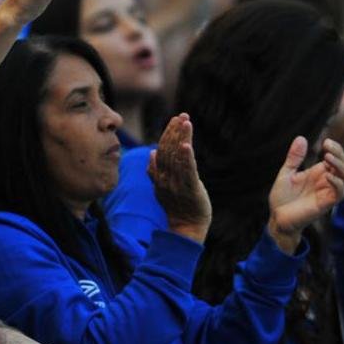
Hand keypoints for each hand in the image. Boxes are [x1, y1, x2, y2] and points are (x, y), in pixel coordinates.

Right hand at [148, 113, 211, 241]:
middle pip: (168, 150)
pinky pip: (188, 171)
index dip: (168, 133)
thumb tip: (152, 153)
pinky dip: (187, 157)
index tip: (176, 119)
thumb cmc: (177, 207)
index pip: (161, 150)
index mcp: (159, 176)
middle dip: (175, 131)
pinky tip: (187, 144)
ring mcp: (177, 183)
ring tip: (186, 122)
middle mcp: (166, 178)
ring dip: (181, 138)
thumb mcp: (162, 187)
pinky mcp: (190, 189)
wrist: (186, 227)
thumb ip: (155, 171)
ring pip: (177, 157)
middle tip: (182, 115)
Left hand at [267, 137, 343, 253]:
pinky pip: (339, 193)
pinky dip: (337, 183)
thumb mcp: (286, 173)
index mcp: (318, 173)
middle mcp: (326, 182)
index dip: (336, 149)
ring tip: (327, 158)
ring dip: (340, 167)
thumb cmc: (282, 198)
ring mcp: (327, 193)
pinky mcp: (326, 204)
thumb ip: (294, 157)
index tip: (326, 141)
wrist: (277, 217)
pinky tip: (327, 175)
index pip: (336, 159)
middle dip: (340, 155)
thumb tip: (301, 138)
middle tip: (328, 147)